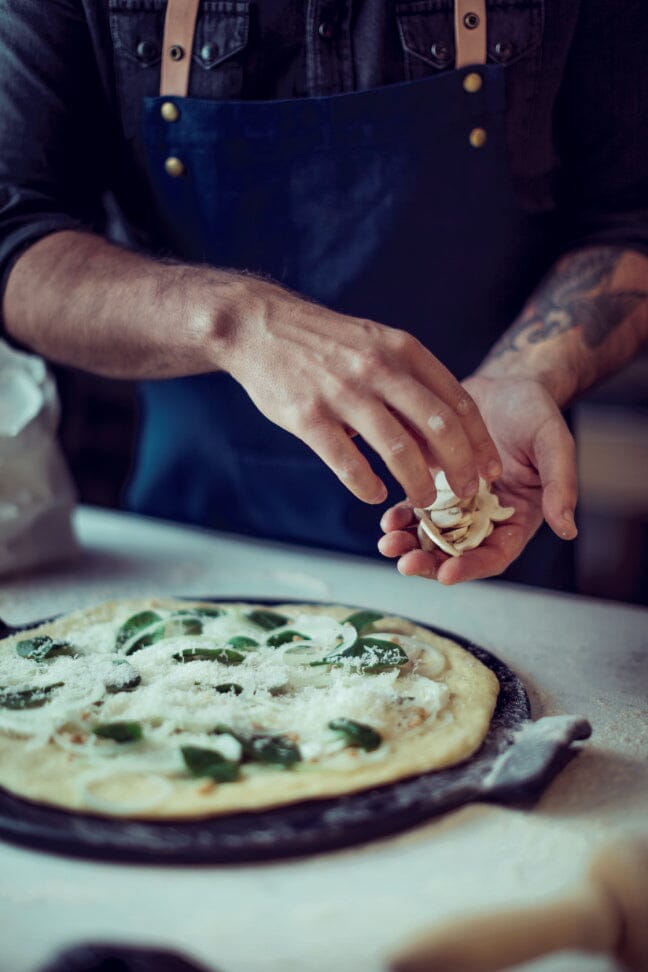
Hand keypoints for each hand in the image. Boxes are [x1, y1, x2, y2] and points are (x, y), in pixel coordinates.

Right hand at [221, 280, 501, 507]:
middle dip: (461, 468)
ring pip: (398, 450)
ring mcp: (343, 392)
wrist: (261, 327)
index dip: (480, 441)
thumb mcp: (377, 347)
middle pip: (438, 427)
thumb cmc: (327, 345)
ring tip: (424, 502)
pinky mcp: (308, 416)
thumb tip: (440, 445)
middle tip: (467, 494)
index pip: (457, 401)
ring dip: (418, 484)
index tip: (491, 471)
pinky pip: (348, 462)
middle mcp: (378, 369)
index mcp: (402, 350)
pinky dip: (366, 486)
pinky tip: (374, 495)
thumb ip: (409, 388)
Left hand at [378, 375, 577, 582]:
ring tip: (388, 544)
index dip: (472, 567)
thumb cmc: (536, 412)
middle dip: (430, 562)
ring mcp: (457, 503)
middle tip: (405, 563)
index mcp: (517, 517)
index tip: (447, 574)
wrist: (506, 384)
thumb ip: (561, 484)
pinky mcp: (434, 484)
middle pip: (456, 553)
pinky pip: (414, 509)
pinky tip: (387, 520)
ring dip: (409, 544)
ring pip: (430, 536)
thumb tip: (568, 528)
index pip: (495, 554)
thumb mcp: (554, 443)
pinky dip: (401, 518)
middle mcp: (485, 517)